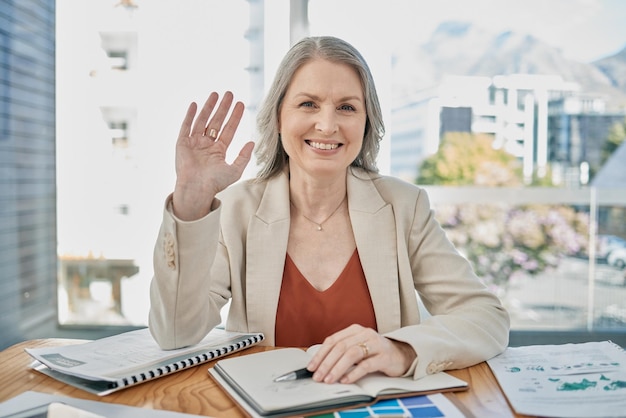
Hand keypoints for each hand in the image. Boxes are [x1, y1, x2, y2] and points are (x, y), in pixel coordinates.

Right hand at [173, 91, 254, 220]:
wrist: (197, 189)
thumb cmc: (215, 183)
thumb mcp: (234, 170)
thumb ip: (243, 156)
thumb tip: (253, 143)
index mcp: (218, 150)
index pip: (228, 129)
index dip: (235, 117)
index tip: (240, 104)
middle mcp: (206, 144)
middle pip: (216, 121)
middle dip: (223, 108)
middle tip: (230, 94)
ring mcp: (194, 143)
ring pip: (202, 120)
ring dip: (208, 107)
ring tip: (215, 94)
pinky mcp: (182, 143)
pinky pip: (186, 126)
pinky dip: (190, 116)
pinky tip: (195, 104)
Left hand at [306, 324, 416, 383]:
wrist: (401, 354)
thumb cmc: (375, 352)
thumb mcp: (357, 347)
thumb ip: (342, 351)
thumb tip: (320, 364)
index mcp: (355, 330)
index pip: (333, 340)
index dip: (320, 354)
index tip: (311, 367)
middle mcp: (364, 334)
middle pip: (340, 347)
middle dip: (326, 363)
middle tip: (318, 376)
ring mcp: (376, 344)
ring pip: (352, 354)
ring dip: (337, 368)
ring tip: (329, 379)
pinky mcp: (384, 356)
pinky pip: (366, 365)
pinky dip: (354, 373)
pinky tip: (345, 380)